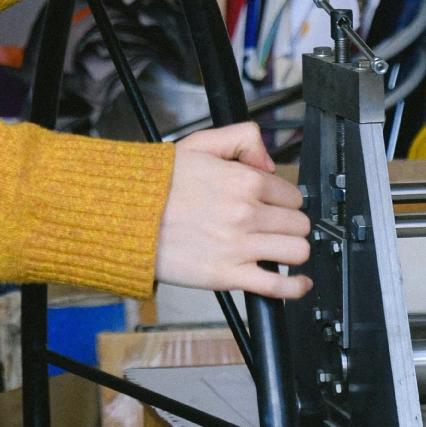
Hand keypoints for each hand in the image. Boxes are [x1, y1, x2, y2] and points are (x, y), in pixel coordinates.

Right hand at [155, 122, 311, 300]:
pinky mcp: (228, 275)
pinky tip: (298, 283)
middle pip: (298, 223)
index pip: (292, 194)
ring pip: (296, 250)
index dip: (284, 199)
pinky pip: (278, 286)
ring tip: (278, 248)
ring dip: (292, 250)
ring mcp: (239, 246)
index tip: (273, 205)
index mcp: (244, 180)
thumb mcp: (200, 143)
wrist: (127, 216)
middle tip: (273, 226)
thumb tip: (269, 162)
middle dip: (289, 224)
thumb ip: (243, 139)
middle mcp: (246, 213)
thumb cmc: (158, 185)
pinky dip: (295, 287)